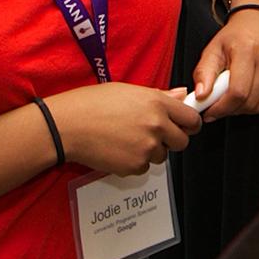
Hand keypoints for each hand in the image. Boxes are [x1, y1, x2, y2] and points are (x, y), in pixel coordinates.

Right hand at [45, 83, 202, 174]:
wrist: (67, 126)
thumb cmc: (91, 104)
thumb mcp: (128, 91)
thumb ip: (160, 96)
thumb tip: (182, 95)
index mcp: (157, 103)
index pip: (191, 118)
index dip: (189, 123)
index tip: (185, 125)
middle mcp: (156, 126)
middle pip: (182, 142)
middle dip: (172, 140)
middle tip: (153, 134)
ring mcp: (146, 148)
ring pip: (162, 156)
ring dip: (151, 151)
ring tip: (127, 138)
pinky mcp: (134, 166)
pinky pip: (143, 167)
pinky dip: (134, 161)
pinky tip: (118, 149)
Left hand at [192, 10, 258, 120]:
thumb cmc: (236, 36)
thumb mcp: (213, 49)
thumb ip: (203, 73)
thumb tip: (201, 96)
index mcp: (247, 47)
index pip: (237, 92)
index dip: (222, 108)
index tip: (211, 112)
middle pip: (251, 102)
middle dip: (232, 110)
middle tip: (223, 105)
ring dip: (248, 110)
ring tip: (239, 98)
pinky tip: (255, 98)